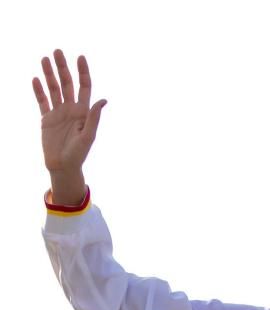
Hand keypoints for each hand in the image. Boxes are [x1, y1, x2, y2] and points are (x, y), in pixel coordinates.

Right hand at [32, 49, 106, 203]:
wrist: (63, 166)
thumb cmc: (79, 154)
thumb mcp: (88, 136)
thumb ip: (94, 118)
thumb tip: (103, 100)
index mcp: (84, 111)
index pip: (84, 87)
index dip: (83, 72)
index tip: (80, 57)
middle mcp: (71, 109)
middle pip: (67, 83)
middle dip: (63, 67)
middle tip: (57, 51)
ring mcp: (58, 112)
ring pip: (53, 88)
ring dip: (49, 74)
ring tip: (44, 59)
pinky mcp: (46, 118)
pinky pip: (42, 101)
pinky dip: (38, 90)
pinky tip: (36, 78)